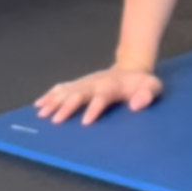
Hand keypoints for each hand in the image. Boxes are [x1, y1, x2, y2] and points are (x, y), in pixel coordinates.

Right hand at [34, 66, 162, 125]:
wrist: (132, 68)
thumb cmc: (142, 83)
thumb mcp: (153, 87)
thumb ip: (147, 95)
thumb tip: (136, 105)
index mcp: (112, 86)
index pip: (102, 98)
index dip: (94, 109)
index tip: (86, 122)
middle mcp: (95, 83)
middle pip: (79, 94)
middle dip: (68, 107)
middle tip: (56, 121)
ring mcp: (86, 82)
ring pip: (67, 91)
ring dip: (54, 102)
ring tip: (41, 114)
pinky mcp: (79, 83)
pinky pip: (62, 88)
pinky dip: (50, 95)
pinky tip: (39, 104)